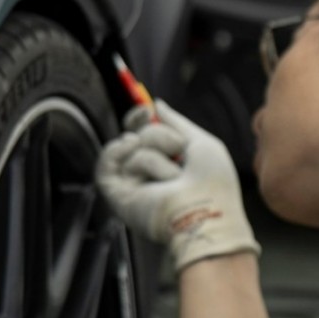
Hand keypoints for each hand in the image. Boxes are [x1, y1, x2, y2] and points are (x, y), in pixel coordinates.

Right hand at [95, 99, 259, 272]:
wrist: (204, 213)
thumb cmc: (213, 184)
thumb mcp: (201, 143)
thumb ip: (177, 122)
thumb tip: (157, 104)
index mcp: (169, 162)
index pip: (145, 133)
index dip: (141, 118)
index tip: (146, 109)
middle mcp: (149, 173)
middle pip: (136, 135)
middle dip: (156, 136)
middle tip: (176, 149)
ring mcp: (133, 184)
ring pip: (129, 148)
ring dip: (155, 155)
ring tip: (173, 177)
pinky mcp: (118, 195)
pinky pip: (105, 165)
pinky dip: (115, 152)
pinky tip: (130, 148)